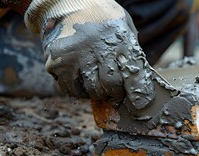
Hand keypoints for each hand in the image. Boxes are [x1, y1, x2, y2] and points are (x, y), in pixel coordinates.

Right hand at [25, 0, 154, 109]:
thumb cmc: (101, 18)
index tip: (140, 103)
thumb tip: (139, 85)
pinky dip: (80, 90)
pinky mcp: (57, 62)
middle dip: (117, 93)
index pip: (133, 72)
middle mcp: (97, 45)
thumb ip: (131, 52)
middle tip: (116, 91)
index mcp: (119, 36)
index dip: (139, 93)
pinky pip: (73, 90)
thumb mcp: (123, 26)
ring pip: (93, 90)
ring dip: (99, 91)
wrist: (66, 2)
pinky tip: (82, 78)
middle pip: (112, 85)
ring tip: (98, 80)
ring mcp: (75, 54)